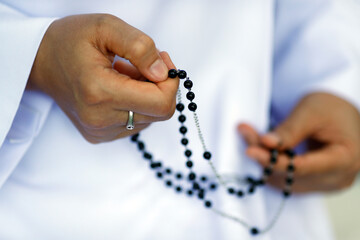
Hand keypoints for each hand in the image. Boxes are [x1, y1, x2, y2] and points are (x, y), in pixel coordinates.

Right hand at [28, 14, 178, 142]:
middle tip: (142, 65)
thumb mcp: (106, 27)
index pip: (161, 104)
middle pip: (159, 113)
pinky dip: (135, 105)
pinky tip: (119, 89)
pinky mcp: (99, 135)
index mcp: (100, 92)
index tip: (161, 62)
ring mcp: (99, 131)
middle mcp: (99, 119)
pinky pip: (135, 123)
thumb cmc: (70, 41)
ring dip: (146, 95)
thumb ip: (140, 47)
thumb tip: (163, 73)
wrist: (40, 61)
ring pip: (149, 118)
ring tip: (124, 75)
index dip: (171, 82)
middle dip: (159, 86)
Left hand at [238, 92, 359, 192]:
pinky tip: (259, 148)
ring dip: (264, 161)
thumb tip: (265, 143)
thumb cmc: (332, 109)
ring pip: (284, 180)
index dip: (274, 160)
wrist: (340, 116)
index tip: (250, 150)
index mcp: (345, 159)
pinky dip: (270, 165)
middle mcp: (337, 178)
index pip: (303, 167)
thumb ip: (290, 129)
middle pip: (291, 175)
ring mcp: (324, 184)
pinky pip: (285, 180)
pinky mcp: (311, 184)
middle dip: (265, 157)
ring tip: (250, 136)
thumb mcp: (312, 111)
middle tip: (246, 134)